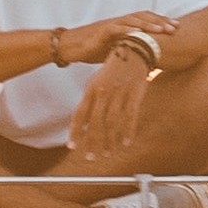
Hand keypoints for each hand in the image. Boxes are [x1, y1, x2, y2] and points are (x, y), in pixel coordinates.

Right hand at [59, 12, 179, 65]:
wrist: (71, 46)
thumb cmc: (93, 49)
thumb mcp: (117, 49)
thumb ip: (130, 49)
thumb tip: (147, 59)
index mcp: (125, 26)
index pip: (146, 20)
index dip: (162, 22)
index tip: (177, 27)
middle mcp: (120, 22)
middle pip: (143, 17)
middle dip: (160, 21)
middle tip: (175, 27)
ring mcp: (111, 25)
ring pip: (132, 20)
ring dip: (148, 24)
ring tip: (161, 28)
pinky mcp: (101, 31)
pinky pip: (116, 28)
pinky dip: (127, 29)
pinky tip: (137, 32)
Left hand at [66, 48, 153, 169]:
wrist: (135, 49)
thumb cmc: (114, 67)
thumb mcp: (98, 80)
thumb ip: (91, 99)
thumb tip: (84, 121)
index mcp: (92, 88)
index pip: (80, 114)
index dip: (76, 132)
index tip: (72, 147)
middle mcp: (104, 92)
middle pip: (96, 123)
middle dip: (93, 142)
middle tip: (91, 158)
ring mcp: (120, 94)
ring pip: (113, 123)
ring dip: (109, 141)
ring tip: (107, 154)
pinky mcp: (135, 95)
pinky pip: (131, 117)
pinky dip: (128, 131)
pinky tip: (125, 143)